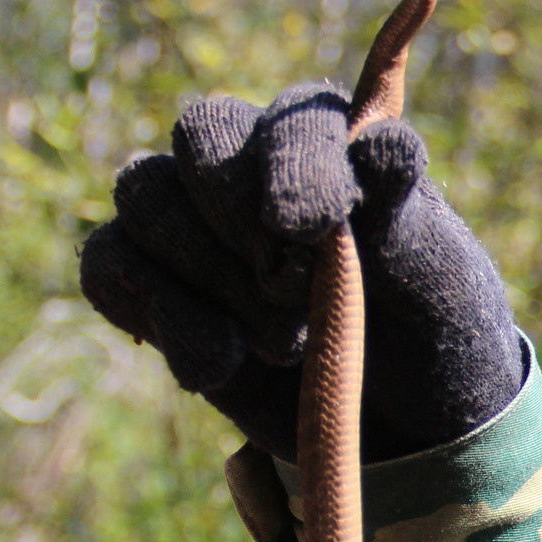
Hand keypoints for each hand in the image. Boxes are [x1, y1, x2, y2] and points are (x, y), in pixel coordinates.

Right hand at [80, 83, 522, 462]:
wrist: (398, 423)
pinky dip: (162, 318)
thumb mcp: (432, 278)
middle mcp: (252, 160)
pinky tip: (218, 367)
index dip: (295, 167)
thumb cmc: (429, 332)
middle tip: (296, 297)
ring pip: (144, 194)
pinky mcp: (152, 283)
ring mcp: (194, 219)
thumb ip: (398, 213)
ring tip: (283, 346)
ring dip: (208, 275)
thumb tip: (384, 143)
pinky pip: (109, 265)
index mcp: (332, 141)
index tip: (312, 229)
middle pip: (200, 136)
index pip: (291, 118)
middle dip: (241, 222)